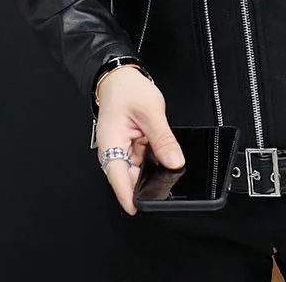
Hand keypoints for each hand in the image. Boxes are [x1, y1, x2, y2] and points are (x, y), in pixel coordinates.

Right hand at [94, 67, 185, 215]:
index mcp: (111, 143)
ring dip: (152, 170)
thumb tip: (174, 162)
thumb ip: (163, 138)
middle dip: (147, 183)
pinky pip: (143, 160)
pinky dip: (153, 159)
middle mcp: (113, 150)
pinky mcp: (130, 146)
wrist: (120, 77)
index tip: (138, 208)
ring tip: (167, 160)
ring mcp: (122, 149)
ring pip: (138, 170)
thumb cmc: (127, 89)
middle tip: (168, 180)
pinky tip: (164, 155)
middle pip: (129, 177)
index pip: (117, 177)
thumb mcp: (151, 112)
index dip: (128, 195)